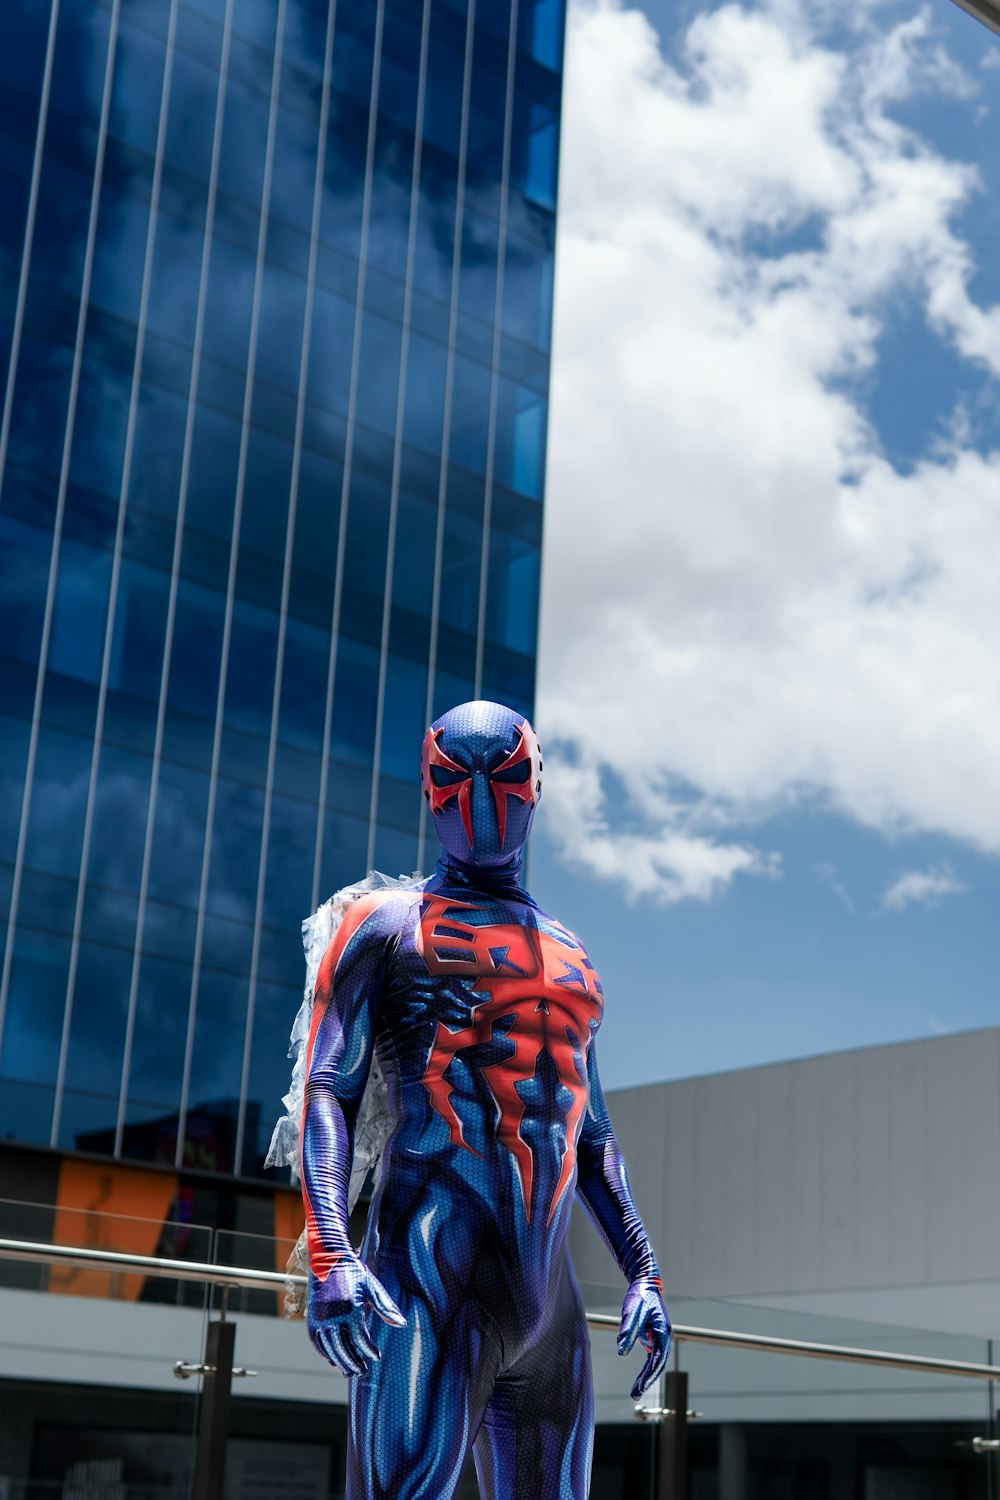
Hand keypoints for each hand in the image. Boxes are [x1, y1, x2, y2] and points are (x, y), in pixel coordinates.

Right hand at [307, 1256, 405, 1376]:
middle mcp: (333, 1315)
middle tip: (362, 1371)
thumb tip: (402, 1324)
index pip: (360, 1338)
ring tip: (349, 1370)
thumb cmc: (353, 1272)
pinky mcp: (311, 1318)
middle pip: (343, 1349)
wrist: (328, 1258)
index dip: (369, 1350)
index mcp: (350, 1308)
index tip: (376, 1357)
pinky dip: (324, 1353)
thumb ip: (386, 1307)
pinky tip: (333, 1359)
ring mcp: (320, 1318)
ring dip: (340, 1362)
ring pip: (329, 1348)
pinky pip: (317, 1342)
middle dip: (354, 1362)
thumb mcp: (372, 1286)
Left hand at [618, 1276, 670, 1400]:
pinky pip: (651, 1358)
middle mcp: (664, 1337)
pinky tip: (639, 1379)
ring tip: (635, 1393)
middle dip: (647, 1381)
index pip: (658, 1359)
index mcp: (663, 1332)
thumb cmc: (639, 1296)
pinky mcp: (653, 1337)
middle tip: (635, 1396)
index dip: (649, 1375)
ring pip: (654, 1363)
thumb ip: (628, 1332)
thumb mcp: (632, 1312)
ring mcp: (660, 1338)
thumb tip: (621, 1352)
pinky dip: (645, 1369)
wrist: (644, 1283)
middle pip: (658, 1365)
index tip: (640, 1388)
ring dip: (646, 1377)